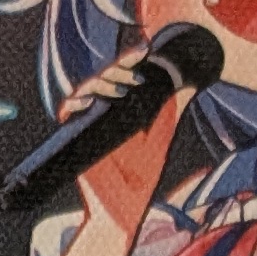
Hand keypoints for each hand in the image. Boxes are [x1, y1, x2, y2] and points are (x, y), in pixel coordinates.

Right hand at [64, 49, 188, 229]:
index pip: (122, 75)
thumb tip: (189, 84)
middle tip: (137, 74)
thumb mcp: (160, 137)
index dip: (130, 60)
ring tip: (121, 93)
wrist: (123, 205)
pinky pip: (67, 112)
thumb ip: (169, 110)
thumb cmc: (141, 175)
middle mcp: (102, 109)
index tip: (145, 50)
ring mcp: (86, 120)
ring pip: (87, 90)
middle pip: (104, 78)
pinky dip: (73, 104)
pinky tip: (86, 102)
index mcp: (120, 106)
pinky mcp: (73, 135)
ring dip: (102, 86)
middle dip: (119, 71)